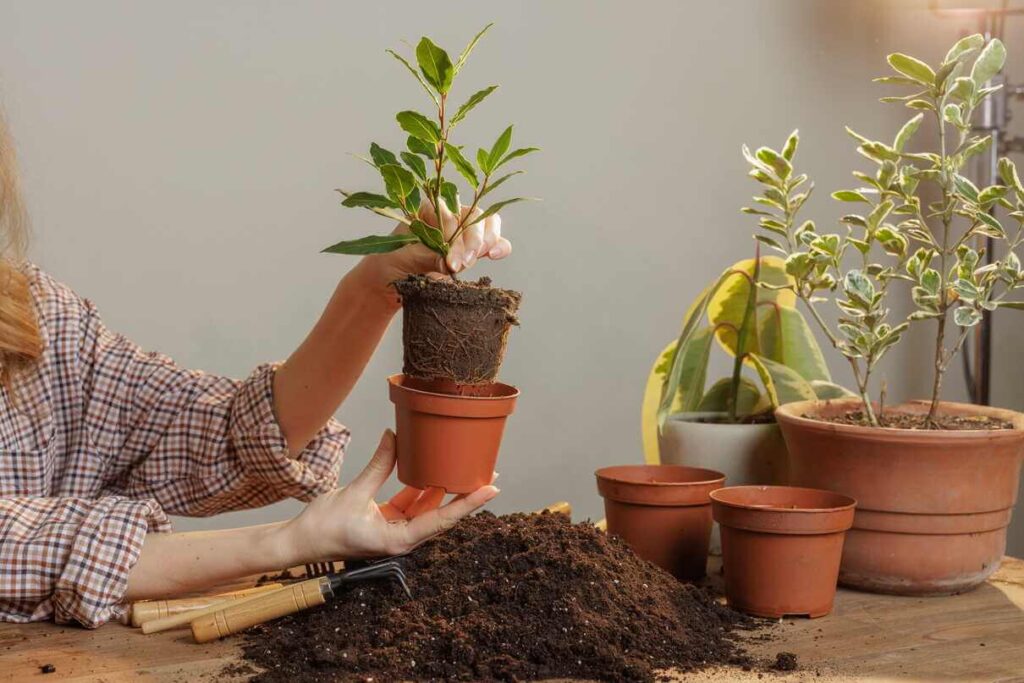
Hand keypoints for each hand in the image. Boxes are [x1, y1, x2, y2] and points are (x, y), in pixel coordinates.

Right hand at [279, 430, 498, 561]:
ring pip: (428, 509)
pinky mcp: (387, 524)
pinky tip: (433, 471)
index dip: (468, 503)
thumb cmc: (323, 527)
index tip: (490, 488)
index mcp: (398, 540)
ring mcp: (396, 532)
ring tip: (467, 471)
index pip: (442, 520)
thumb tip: (395, 436)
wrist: (298, 542)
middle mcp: (402, 539)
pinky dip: (421, 489)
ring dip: (445, 491)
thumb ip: (379, 465)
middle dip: (464, 495)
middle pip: (442, 515)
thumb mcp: (354, 492)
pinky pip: (411, 506)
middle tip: (489, 474)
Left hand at [356, 200, 511, 298]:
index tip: (449, 261)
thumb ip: (428, 257)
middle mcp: (450, 214)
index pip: (451, 215)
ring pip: (488, 224)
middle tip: (462, 264)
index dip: (453, 237)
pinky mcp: (472, 248)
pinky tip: (495, 255)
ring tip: (473, 261)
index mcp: (429, 208)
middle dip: (471, 241)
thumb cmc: (390, 264)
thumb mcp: (404, 259)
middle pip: (473, 216)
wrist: (389, 280)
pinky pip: (494, 242)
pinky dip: (500, 246)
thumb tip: (449, 263)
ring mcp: (463, 230)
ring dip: (487, 242)